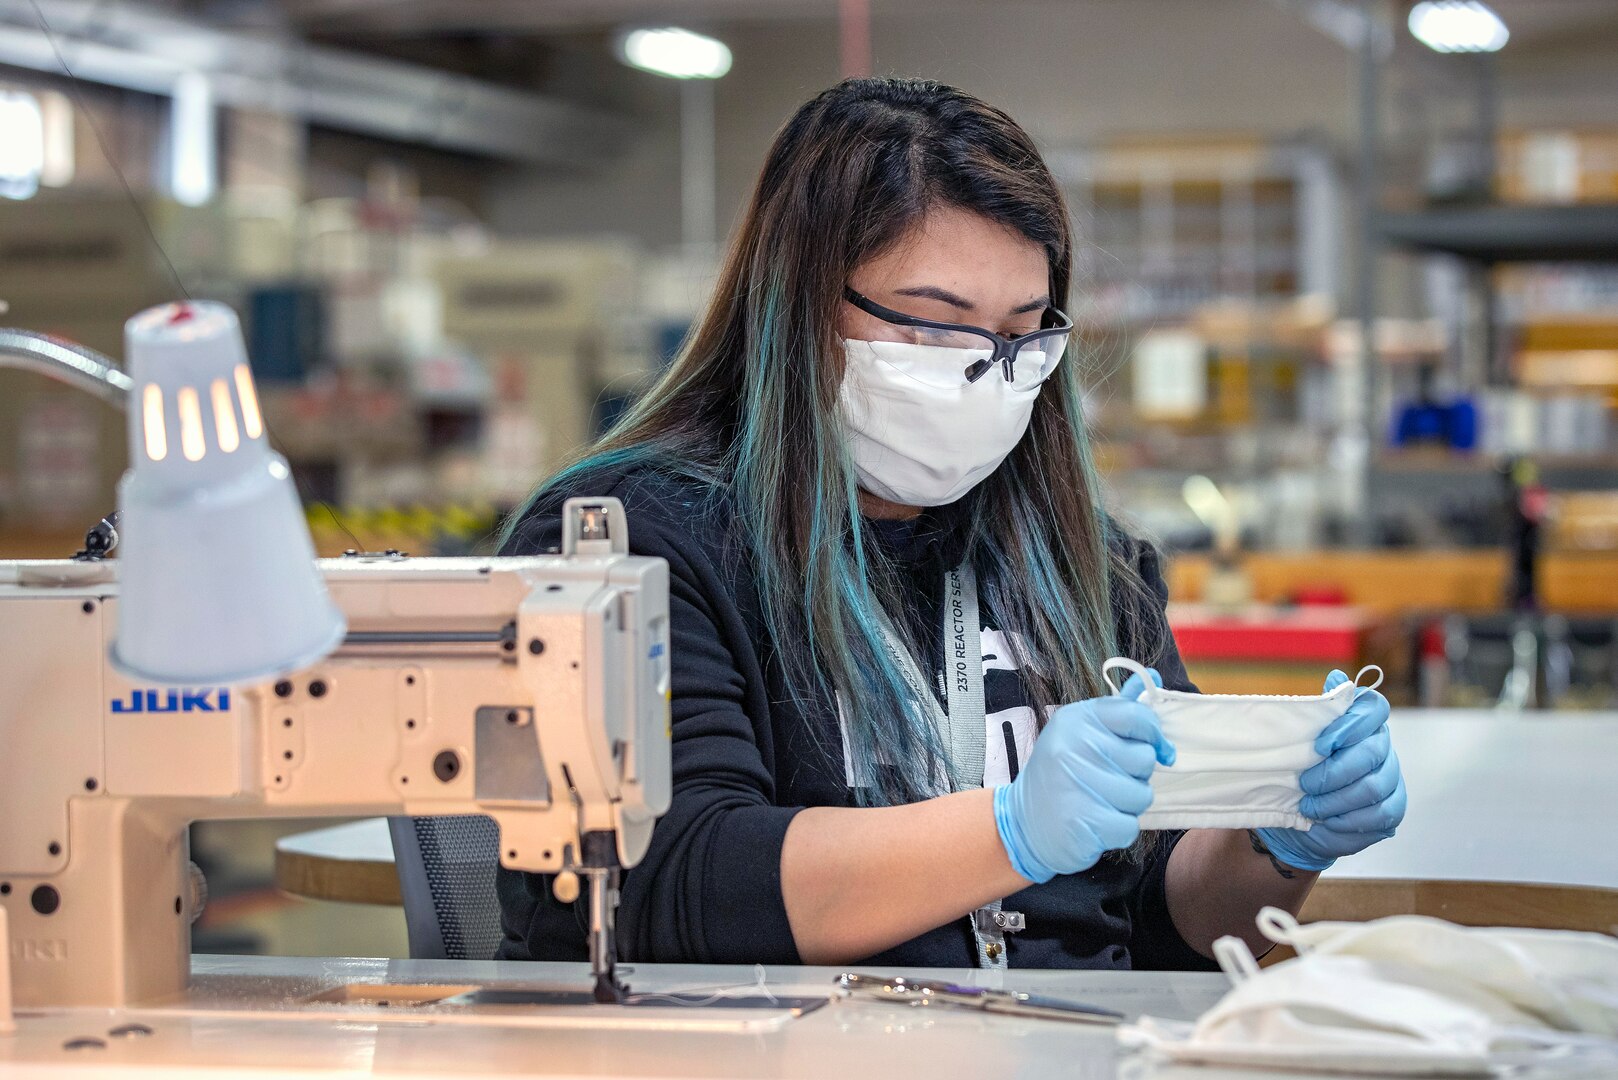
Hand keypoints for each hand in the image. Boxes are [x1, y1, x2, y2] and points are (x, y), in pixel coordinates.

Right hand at [993, 669, 1175, 883]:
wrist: (1022, 824)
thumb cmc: (1060, 775)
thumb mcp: (1080, 733)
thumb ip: (1119, 708)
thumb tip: (1153, 677)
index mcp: (1076, 719)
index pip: (1136, 716)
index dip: (1152, 734)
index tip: (1152, 747)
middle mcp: (1075, 746)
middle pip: (1145, 758)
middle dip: (1135, 775)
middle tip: (1105, 779)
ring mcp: (1079, 784)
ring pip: (1142, 794)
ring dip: (1127, 805)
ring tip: (1098, 802)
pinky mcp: (1085, 822)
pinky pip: (1130, 825)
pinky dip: (1117, 830)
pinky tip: (1095, 824)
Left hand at [1256, 671, 1405, 872]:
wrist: (1298, 818)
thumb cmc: (1297, 773)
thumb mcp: (1296, 742)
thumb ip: (1316, 713)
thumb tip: (1336, 677)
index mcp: (1361, 724)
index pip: (1374, 708)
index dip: (1351, 724)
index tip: (1320, 745)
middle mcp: (1382, 748)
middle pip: (1372, 751)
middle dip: (1334, 771)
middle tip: (1304, 784)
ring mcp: (1391, 779)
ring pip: (1374, 787)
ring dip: (1335, 799)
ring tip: (1310, 806)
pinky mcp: (1392, 810)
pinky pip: (1377, 814)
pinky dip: (1346, 819)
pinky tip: (1327, 821)